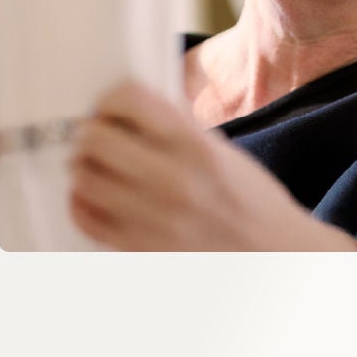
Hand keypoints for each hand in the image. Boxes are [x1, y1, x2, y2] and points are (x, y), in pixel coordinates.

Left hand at [68, 81, 356, 250]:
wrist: (274, 257)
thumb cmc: (249, 200)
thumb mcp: (221, 150)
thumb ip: (175, 126)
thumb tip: (125, 105)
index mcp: (196, 147)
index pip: (128, 99)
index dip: (111, 99)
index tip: (110, 108)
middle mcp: (173, 181)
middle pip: (95, 139)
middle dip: (90, 133)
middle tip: (96, 136)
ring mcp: (154, 219)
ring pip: (83, 177)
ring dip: (84, 166)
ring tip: (97, 166)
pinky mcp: (140, 250)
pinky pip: (85, 217)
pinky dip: (82, 202)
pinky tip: (95, 196)